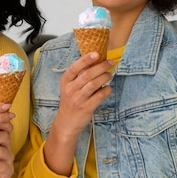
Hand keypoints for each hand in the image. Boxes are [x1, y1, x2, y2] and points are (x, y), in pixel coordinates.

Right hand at [44, 52, 113, 174]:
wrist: (66, 123)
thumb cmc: (70, 102)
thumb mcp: (69, 88)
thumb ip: (79, 77)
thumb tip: (96, 63)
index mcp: (65, 82)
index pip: (74, 68)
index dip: (86, 60)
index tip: (96, 54)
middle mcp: (70, 89)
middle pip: (87, 75)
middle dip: (101, 67)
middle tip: (110, 63)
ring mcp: (78, 99)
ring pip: (94, 84)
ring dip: (105, 77)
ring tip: (110, 74)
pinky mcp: (86, 108)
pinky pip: (99, 96)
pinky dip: (106, 90)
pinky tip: (108, 88)